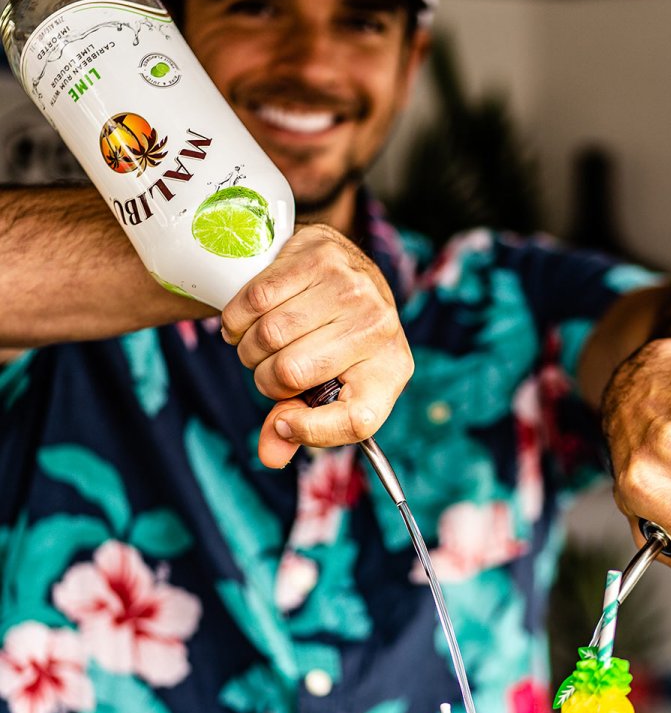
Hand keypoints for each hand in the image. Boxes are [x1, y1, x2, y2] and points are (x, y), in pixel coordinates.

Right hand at [221, 224, 413, 467]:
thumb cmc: (337, 341)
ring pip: (269, 336)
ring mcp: (351, 288)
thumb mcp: (330, 386)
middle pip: (291, 373)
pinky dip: (238, 318)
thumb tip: (269, 455)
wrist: (348, 271)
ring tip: (258, 343)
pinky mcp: (320, 256)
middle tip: (268, 368)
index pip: (357, 421)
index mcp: (390, 371)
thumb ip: (300, 425)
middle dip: (265, 379)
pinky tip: (247, 320)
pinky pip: (255, 299)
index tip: (283, 423)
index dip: (312, 431)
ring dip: (249, 348)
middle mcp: (378, 327)